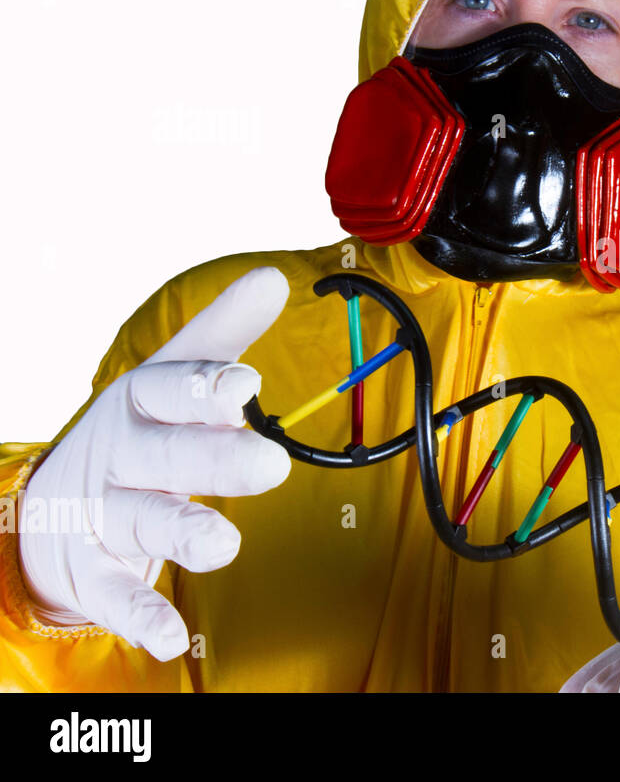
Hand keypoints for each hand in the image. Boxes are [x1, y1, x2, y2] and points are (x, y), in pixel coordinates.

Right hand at [18, 267, 291, 660]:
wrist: (53, 501)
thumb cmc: (139, 430)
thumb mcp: (172, 378)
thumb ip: (222, 335)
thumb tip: (271, 276)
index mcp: (142, 404)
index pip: (171, 391)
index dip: (204, 389)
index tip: (244, 385)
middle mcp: (123, 457)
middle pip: (169, 457)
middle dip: (215, 461)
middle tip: (270, 466)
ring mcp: (105, 516)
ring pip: (145, 523)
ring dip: (183, 533)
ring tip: (223, 546)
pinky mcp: (95, 572)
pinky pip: (119, 595)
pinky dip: (142, 617)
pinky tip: (169, 638)